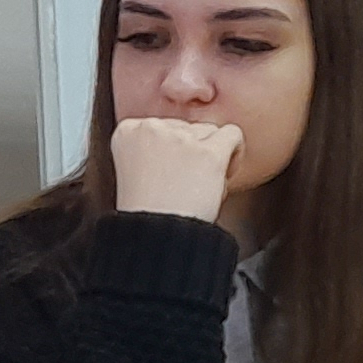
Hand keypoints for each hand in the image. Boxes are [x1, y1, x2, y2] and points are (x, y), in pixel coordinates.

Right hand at [112, 116, 243, 221]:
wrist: (155, 237)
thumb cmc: (147, 214)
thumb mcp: (135, 170)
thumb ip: (153, 149)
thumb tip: (183, 140)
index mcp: (127, 131)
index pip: (160, 125)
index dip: (170, 150)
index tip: (170, 172)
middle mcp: (152, 128)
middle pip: (186, 127)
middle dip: (192, 152)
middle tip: (186, 183)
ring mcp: (181, 138)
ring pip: (210, 131)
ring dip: (211, 155)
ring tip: (201, 184)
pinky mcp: (208, 152)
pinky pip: (233, 135)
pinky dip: (235, 153)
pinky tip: (223, 173)